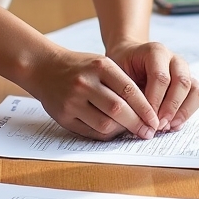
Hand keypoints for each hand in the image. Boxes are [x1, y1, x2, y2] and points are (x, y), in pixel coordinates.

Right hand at [23, 44, 160, 140]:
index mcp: (100, 66)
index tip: (155, 120)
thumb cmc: (79, 67)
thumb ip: (121, 83)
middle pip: (118, 109)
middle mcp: (85, 83)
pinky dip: (106, 134)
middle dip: (138, 123)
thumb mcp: (101, 64)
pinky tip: (114, 131)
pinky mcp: (64, 116)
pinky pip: (91, 132)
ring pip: (105, 124)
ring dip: (122, 131)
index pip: (129, 90)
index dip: (145, 108)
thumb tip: (146, 111)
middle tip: (149, 132)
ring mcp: (73, 100)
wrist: (44, 68)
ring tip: (132, 131)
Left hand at [105, 40, 198, 131]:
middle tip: (158, 126)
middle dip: (171, 108)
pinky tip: (174, 124)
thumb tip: (137, 119)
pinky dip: (188, 112)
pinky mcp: (190, 81)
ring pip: (194, 89)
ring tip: (168, 127)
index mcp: (155, 51)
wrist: (128, 57)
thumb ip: (127, 91)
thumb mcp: (118, 74)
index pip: (161, 77)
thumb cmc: (122, 67)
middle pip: (181, 82)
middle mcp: (174, 59)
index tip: (147, 119)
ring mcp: (184, 70)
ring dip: (182, 111)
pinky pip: (197, 96)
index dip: (155, 100)